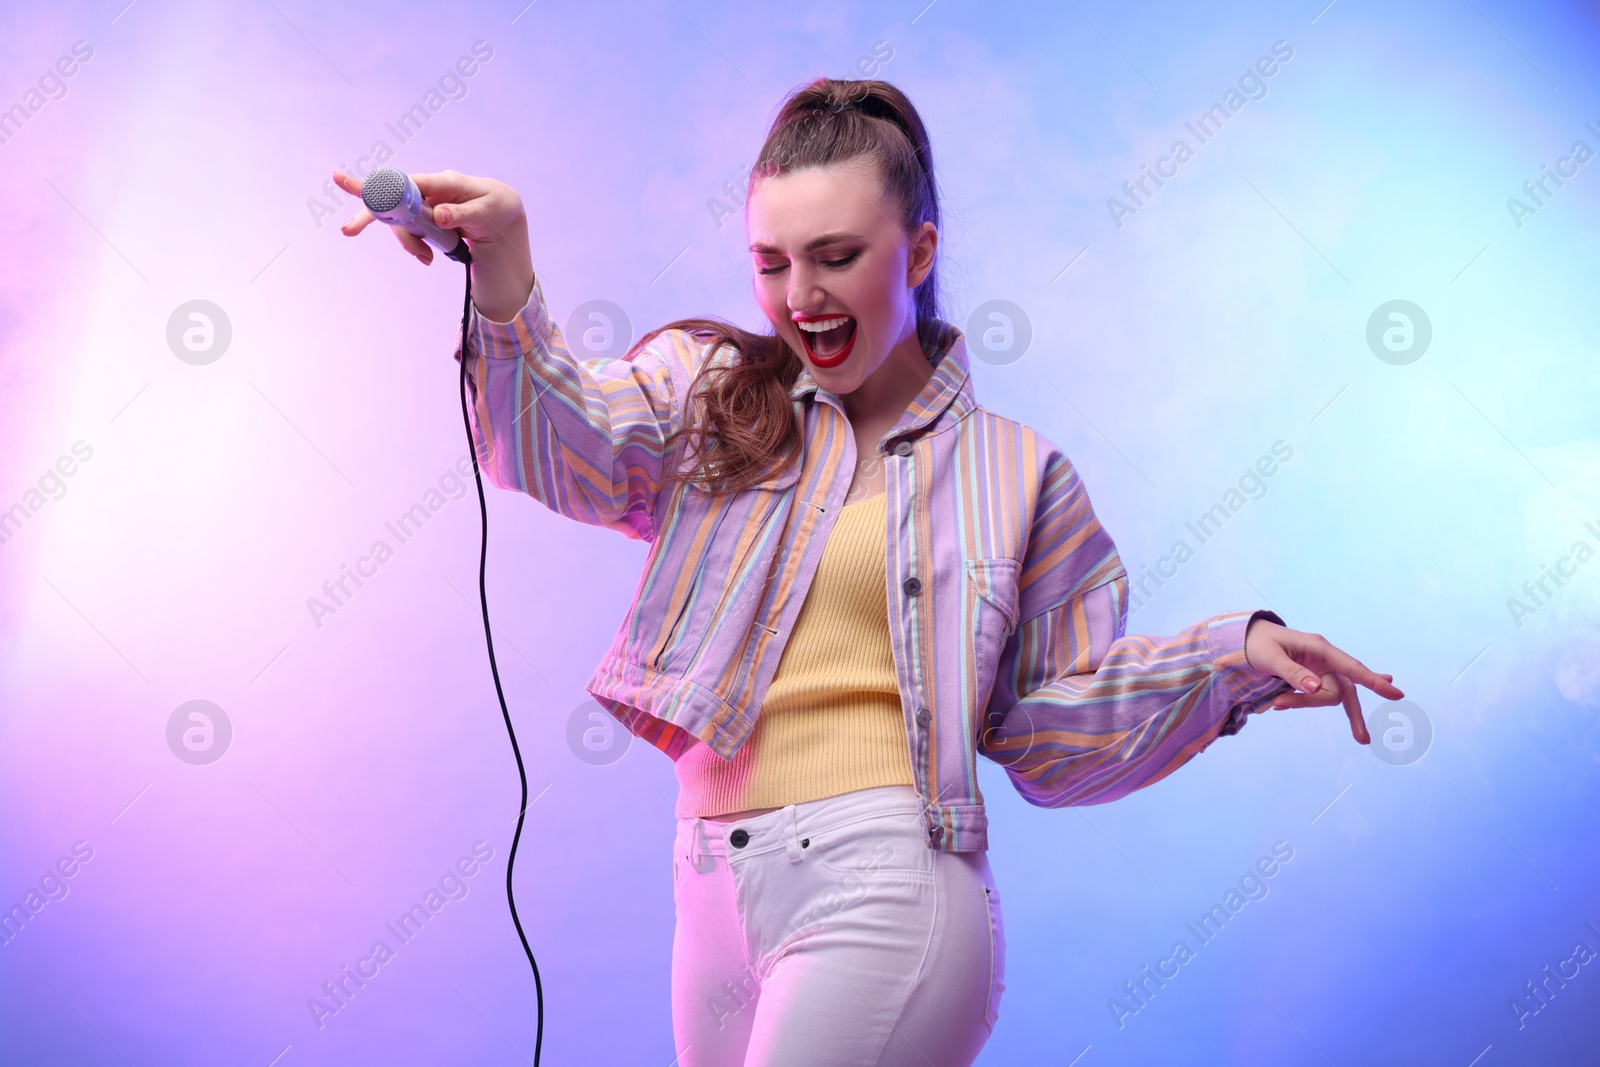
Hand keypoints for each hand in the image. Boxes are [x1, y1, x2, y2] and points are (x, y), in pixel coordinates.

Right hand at [332, 168, 534, 321]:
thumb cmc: (497, 207)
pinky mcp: (427, 216)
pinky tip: (426, 257)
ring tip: (426, 260)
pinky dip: (415, 244)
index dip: (383, 188)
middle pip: (395, 201)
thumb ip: (462, 214)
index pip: (409, 183)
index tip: (363, 194)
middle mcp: (431, 190)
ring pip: (402, 221)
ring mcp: (427, 203)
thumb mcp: (486, 213)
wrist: (503, 213)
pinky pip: (412, 229)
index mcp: (446, 183)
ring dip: (408, 242)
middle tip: (348, 230)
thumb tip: (438, 215)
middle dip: (372, 216)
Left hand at [1243, 617, 1402, 744]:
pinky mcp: (1310, 679)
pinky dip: (1302, 702)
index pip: (1352, 667)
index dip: (1374, 681)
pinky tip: (1282, 703)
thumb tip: (1316, 688)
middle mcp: (1324, 659)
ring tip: (1275, 704)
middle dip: (1352, 715)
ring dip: (1304, 704)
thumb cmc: (1258, 644)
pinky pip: (1314, 696)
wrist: (1245, 639)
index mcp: (1320, 648)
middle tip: (1362, 740)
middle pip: (1344, 690)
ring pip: (1327, 697)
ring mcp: (1318, 670)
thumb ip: (1293, 673)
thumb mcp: (1270, 657)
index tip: (1396, 693)